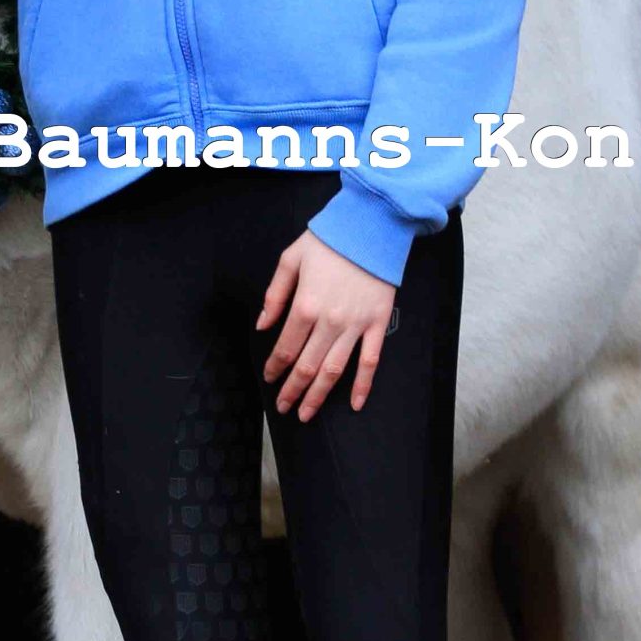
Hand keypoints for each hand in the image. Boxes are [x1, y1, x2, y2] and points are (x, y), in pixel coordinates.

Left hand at [256, 230, 397, 419]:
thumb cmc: (329, 241)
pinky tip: (356, 403)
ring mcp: (356, 326)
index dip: (275, 367)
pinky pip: (370, 361)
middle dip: (292, 390)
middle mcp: (329, 322)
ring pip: (334, 370)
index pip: (285, 348)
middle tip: (283, 408)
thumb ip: (274, 295)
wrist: (371, 226)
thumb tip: (262, 325)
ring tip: (307, 413)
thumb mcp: (290, 259)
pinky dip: (363, 385)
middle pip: (307, 366)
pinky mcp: (378, 324)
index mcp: (304, 306)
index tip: (269, 378)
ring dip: (318, 395)